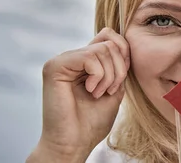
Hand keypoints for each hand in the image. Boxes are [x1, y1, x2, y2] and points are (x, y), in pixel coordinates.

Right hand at [30, 28, 129, 160]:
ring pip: (103, 49)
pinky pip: (89, 57)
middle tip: (110, 90)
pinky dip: (98, 76)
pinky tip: (90, 91)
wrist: (73, 144)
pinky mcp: (55, 66)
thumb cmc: (91, 122)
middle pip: (109, 41)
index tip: (120, 80)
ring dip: (110, 75)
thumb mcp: (115, 88)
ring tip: (99, 93)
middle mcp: (72, 57)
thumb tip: (124, 44)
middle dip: (119, 68)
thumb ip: (118, 65)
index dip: (123, 53)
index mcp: (85, 62)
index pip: (108, 35)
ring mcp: (62, 60)